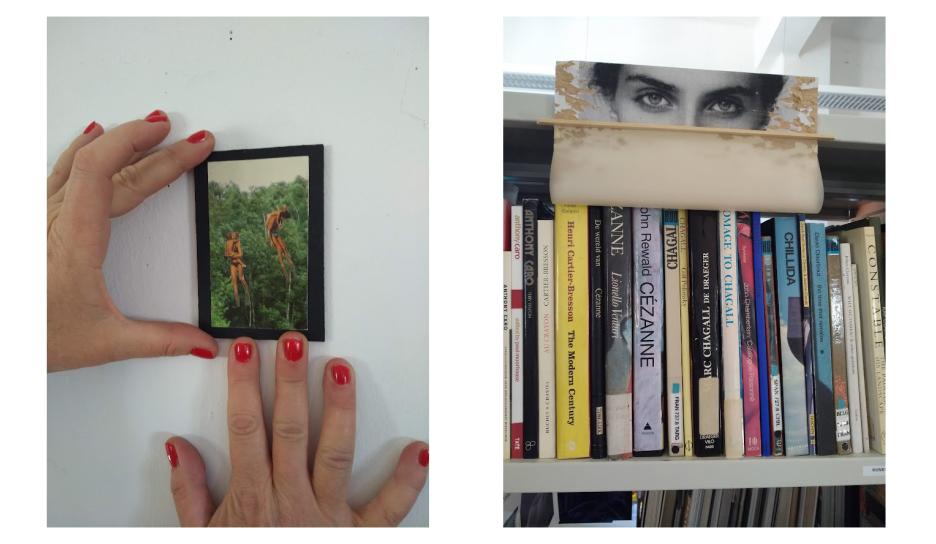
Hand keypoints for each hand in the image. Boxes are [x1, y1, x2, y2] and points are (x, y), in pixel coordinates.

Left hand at [47, 111, 218, 370]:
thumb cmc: (31, 336)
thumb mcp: (103, 342)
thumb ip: (160, 340)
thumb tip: (202, 342)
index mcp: (73, 237)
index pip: (112, 172)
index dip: (152, 150)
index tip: (187, 143)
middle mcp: (53, 217)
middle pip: (110, 164)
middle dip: (158, 148)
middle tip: (193, 141)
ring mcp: (40, 215)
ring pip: (84, 161)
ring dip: (122, 140)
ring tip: (152, 126)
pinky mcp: (34, 220)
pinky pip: (63, 169)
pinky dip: (86, 148)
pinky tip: (92, 136)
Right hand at [164, 333, 428, 525]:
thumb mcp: (202, 536)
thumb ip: (190, 493)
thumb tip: (179, 448)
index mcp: (253, 499)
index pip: (245, 429)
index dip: (243, 386)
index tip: (244, 351)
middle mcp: (291, 502)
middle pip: (288, 431)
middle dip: (289, 382)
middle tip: (294, 342)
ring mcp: (327, 517)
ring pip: (333, 452)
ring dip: (337, 409)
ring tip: (340, 370)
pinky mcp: (358, 535)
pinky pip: (387, 509)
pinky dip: (406, 480)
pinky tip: (419, 450)